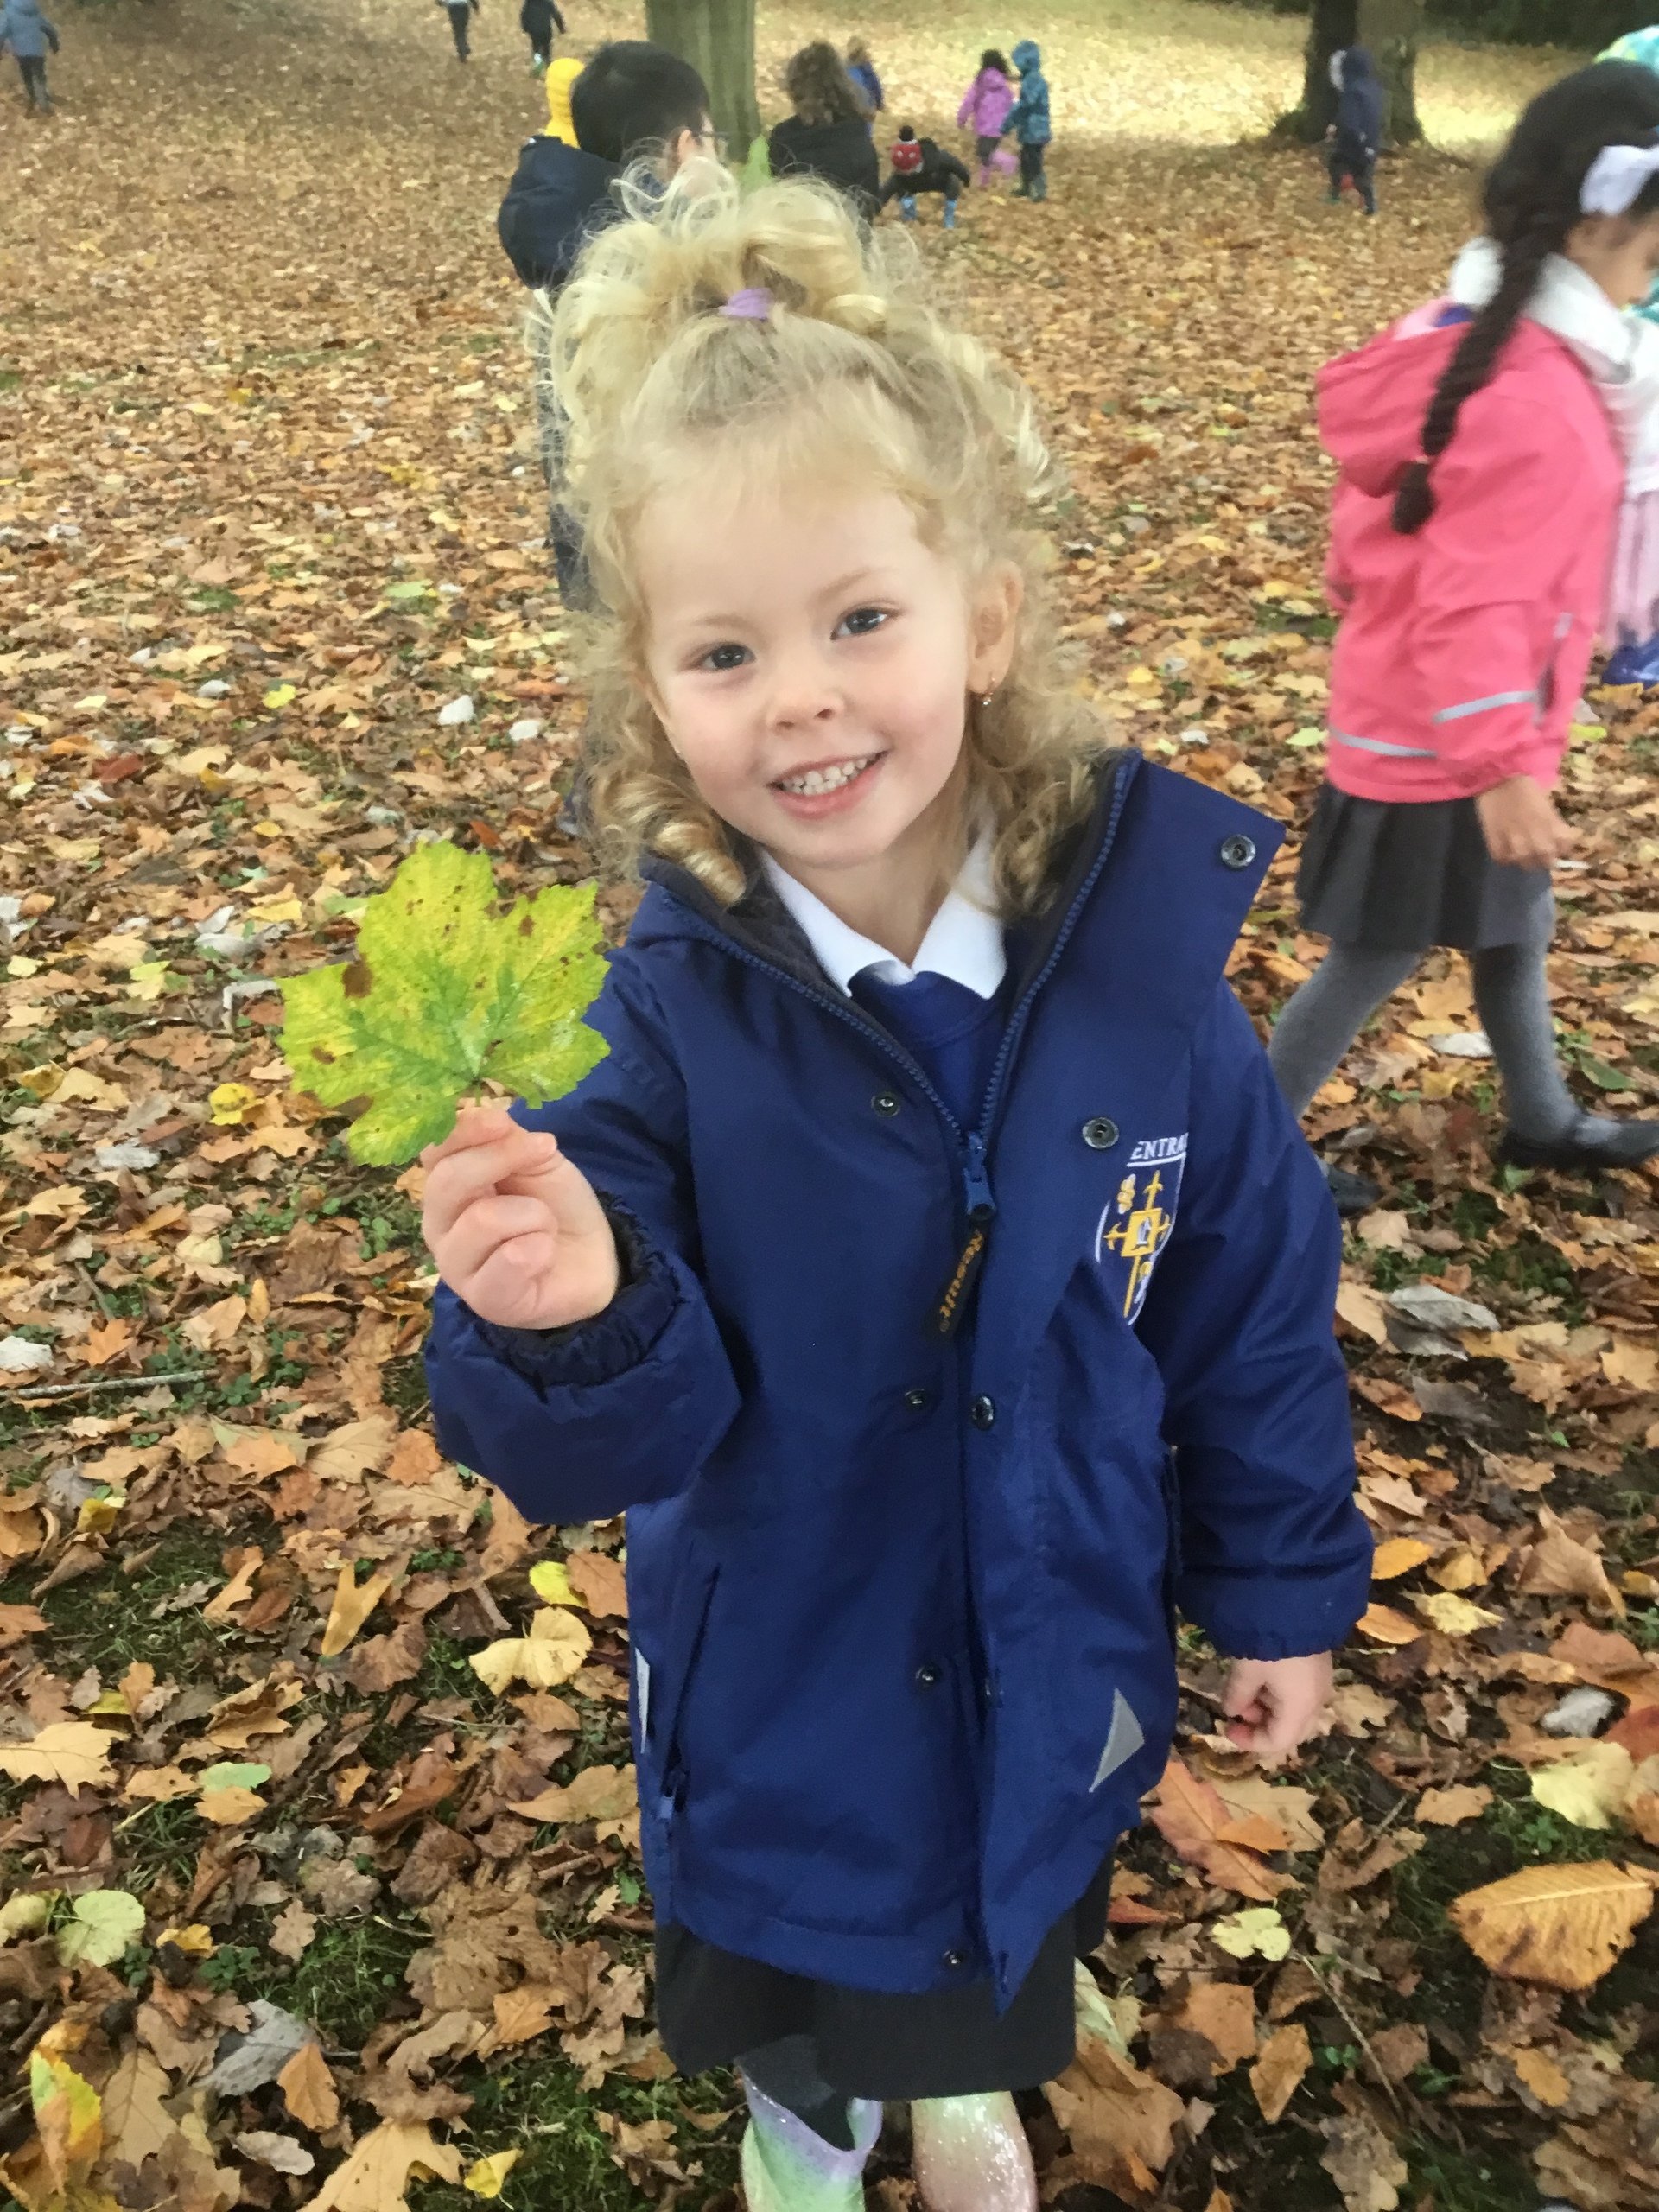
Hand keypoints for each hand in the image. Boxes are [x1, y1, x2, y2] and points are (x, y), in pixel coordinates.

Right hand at [421, 1106, 618, 1329]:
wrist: (594, 1258)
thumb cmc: (555, 1206)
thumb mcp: (536, 1160)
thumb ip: (506, 1138)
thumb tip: (488, 1116)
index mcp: (446, 1188)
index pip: (433, 1152)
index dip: (466, 1131)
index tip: (502, 1121)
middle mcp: (439, 1226)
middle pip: (447, 1182)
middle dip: (502, 1160)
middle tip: (545, 1152)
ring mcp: (457, 1267)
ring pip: (483, 1220)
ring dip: (533, 1214)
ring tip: (545, 1226)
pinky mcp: (486, 1300)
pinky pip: (509, 1261)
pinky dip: (540, 1248)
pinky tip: (545, 1254)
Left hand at [1222, 1653, 1332, 1761]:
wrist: (1295, 1603)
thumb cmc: (1269, 1644)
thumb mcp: (1246, 1671)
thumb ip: (1237, 1696)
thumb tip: (1231, 1710)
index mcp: (1301, 1708)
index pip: (1278, 1741)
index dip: (1250, 1741)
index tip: (1227, 1727)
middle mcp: (1316, 1700)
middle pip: (1290, 1728)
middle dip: (1260, 1724)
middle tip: (1237, 1709)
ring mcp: (1319, 1682)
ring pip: (1293, 1709)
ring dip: (1266, 1706)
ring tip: (1243, 1688)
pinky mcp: (1317, 1665)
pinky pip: (1297, 1691)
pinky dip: (1276, 1691)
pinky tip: (1258, 1676)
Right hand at [1475, 775, 1573, 869]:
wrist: (1499, 778)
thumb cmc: (1527, 786)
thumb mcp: (1548, 805)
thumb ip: (1554, 825)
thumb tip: (1557, 841)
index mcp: (1555, 827)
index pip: (1565, 848)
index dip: (1561, 847)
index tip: (1556, 843)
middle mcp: (1539, 840)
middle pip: (1547, 861)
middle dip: (1545, 857)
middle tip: (1537, 850)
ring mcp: (1516, 845)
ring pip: (1525, 864)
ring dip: (1525, 859)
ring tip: (1520, 849)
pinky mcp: (1496, 844)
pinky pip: (1504, 860)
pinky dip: (1506, 856)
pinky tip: (1505, 847)